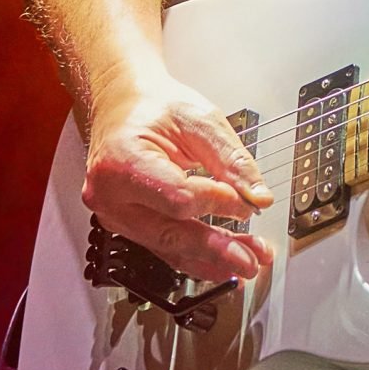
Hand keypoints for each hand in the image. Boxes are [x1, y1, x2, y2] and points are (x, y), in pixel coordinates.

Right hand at [81, 72, 274, 284]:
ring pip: (168, 247)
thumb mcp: (199, 119)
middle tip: (252, 260)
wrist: (122, 105)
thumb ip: (230, 159)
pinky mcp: (127, 225)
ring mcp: (115, 215)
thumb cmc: (153, 107)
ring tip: (248, 263)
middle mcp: (110, 196)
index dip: (216, 203)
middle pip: (170, 233)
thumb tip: (258, 196)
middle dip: (216, 249)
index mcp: (122, 162)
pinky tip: (222, 264)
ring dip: (211, 259)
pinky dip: (196, 256)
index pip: (178, 197)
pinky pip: (163, 246)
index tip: (247, 203)